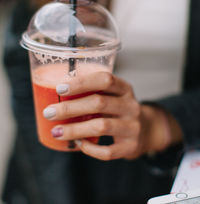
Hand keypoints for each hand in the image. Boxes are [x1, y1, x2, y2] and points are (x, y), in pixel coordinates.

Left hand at [43, 72, 181, 160]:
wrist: (147, 130)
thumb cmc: (120, 109)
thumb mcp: (113, 95)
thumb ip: (93, 92)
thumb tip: (57, 94)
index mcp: (125, 89)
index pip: (105, 80)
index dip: (82, 83)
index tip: (60, 88)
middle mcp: (131, 106)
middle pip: (99, 103)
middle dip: (70, 108)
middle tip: (49, 112)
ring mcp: (133, 127)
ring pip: (101, 126)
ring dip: (74, 129)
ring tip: (56, 131)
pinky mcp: (131, 147)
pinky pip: (107, 151)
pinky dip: (90, 148)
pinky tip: (78, 144)